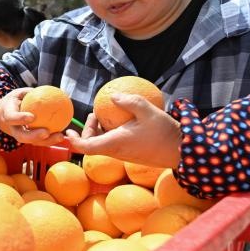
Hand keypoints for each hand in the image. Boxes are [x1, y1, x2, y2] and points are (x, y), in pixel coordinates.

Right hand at [0, 88, 67, 146]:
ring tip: (60, 136)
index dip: (20, 119)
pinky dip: (50, 140)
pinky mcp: (27, 140)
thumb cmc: (14, 101)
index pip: (11, 118)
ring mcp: (20, 136)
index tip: (32, 117)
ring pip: (32, 142)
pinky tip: (61, 135)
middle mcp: (12, 128)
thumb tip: (49, 90)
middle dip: (33, 136)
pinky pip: (39, 142)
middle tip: (46, 132)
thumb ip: (31, 92)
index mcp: (7, 115)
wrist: (4, 115)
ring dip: (46, 141)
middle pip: (21, 136)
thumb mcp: (19, 94)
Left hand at [65, 93, 181, 167]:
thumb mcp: (147, 110)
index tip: (67, 132)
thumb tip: (112, 95)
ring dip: (99, 131)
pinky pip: (114, 145)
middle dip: (86, 130)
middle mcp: (116, 152)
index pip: (85, 147)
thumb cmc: (164, 132)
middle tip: (93, 114)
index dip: (73, 141)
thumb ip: (129, 101)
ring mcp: (123, 155)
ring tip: (104, 116)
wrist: (182, 152)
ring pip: (102, 145)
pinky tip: (121, 121)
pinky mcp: (131, 155)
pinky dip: (110, 134)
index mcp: (114, 144)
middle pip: (91, 145)